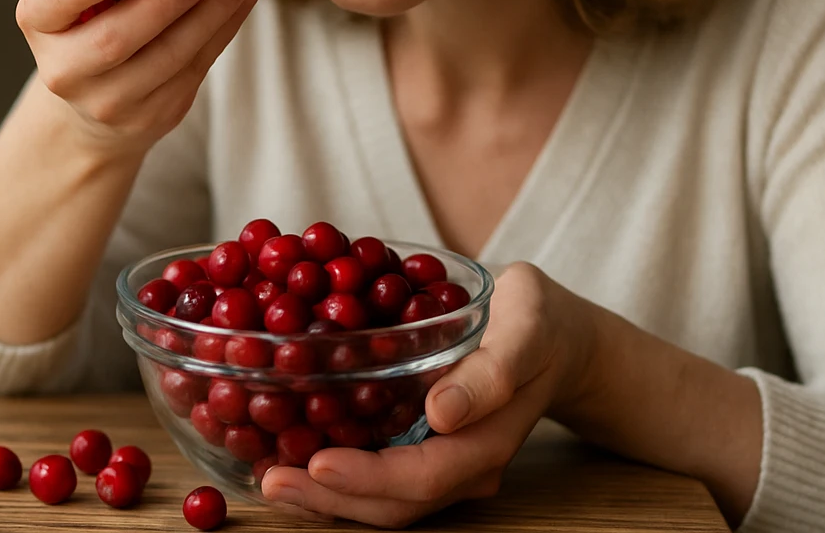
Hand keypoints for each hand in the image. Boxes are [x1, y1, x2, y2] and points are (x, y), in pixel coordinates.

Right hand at [14, 0, 270, 154]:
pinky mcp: (158, 113)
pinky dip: (229, 20)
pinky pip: (199, 64)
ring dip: (213, 10)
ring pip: (168, 57)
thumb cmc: (101, 11)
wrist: (102, 96)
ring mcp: (113, 100)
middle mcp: (66, 68)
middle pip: (115, 39)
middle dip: (162, 1)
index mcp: (41, 20)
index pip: (50, 4)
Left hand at [261, 262, 597, 527]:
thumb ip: (494, 370)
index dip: (368, 478)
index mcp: (487, 440)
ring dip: (324, 494)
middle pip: (393, 502)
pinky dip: (332, 472)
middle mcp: (462, 464)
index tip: (318, 463)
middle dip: (329, 498)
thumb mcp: (528, 327)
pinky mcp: (422, 447)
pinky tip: (290, 451)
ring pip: (380, 498)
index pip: (423, 475)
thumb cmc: (541, 322)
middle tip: (271, 479)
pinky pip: (376, 473)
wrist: (554, 336)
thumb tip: (442, 412)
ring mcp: (442, 461)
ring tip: (270, 476)